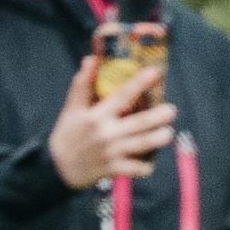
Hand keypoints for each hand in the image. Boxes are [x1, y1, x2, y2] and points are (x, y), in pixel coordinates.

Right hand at [47, 57, 177, 188]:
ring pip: (142, 145)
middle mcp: (106, 134)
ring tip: (168, 133)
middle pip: (139, 123)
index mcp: (96, 116)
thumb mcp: (71, 109)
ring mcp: (112, 153)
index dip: (139, 83)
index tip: (155, 72)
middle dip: (159, 116)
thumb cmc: (66, 135)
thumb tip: (90, 59)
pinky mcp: (113, 170)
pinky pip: (136, 169)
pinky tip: (152, 160)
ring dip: (158, 139)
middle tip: (171, 110)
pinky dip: (147, 166)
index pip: (121, 95)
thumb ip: (82, 85)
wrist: (57, 169)